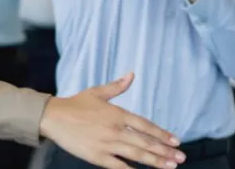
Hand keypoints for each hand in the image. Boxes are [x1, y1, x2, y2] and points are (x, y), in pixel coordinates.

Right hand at [40, 73, 184, 168]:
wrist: (53, 117)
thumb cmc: (75, 104)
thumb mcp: (97, 92)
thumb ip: (117, 86)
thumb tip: (132, 74)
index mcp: (117, 113)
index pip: (145, 125)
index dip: (162, 134)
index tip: (176, 141)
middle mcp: (115, 129)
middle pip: (145, 142)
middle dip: (165, 151)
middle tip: (181, 157)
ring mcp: (107, 144)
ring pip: (136, 155)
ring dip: (156, 161)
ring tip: (171, 166)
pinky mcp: (97, 156)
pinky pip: (119, 166)